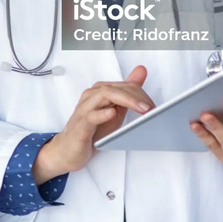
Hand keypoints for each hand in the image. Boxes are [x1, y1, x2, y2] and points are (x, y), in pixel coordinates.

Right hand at [32, 65, 154, 183]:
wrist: (68, 151)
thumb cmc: (92, 130)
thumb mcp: (115, 110)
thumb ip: (128, 92)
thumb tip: (142, 71)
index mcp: (101, 91)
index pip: (125, 86)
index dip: (141, 94)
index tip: (154, 106)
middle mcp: (92, 96)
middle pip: (116, 88)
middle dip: (136, 96)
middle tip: (151, 108)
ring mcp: (85, 109)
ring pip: (105, 96)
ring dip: (126, 100)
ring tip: (141, 109)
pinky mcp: (80, 125)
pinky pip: (91, 116)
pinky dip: (103, 113)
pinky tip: (113, 113)